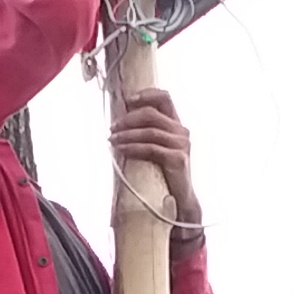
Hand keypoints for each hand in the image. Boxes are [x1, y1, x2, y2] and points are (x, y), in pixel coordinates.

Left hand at [112, 85, 197, 231]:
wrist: (180, 199)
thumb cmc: (163, 173)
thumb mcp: (156, 148)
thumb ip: (146, 132)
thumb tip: (119, 122)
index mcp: (177, 124)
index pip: (165, 97)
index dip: (146, 95)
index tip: (127, 101)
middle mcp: (182, 131)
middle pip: (152, 113)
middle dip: (128, 119)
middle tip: (112, 128)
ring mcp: (182, 145)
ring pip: (149, 131)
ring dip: (126, 135)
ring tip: (112, 140)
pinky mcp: (178, 159)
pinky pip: (150, 148)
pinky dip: (133, 148)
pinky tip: (121, 150)